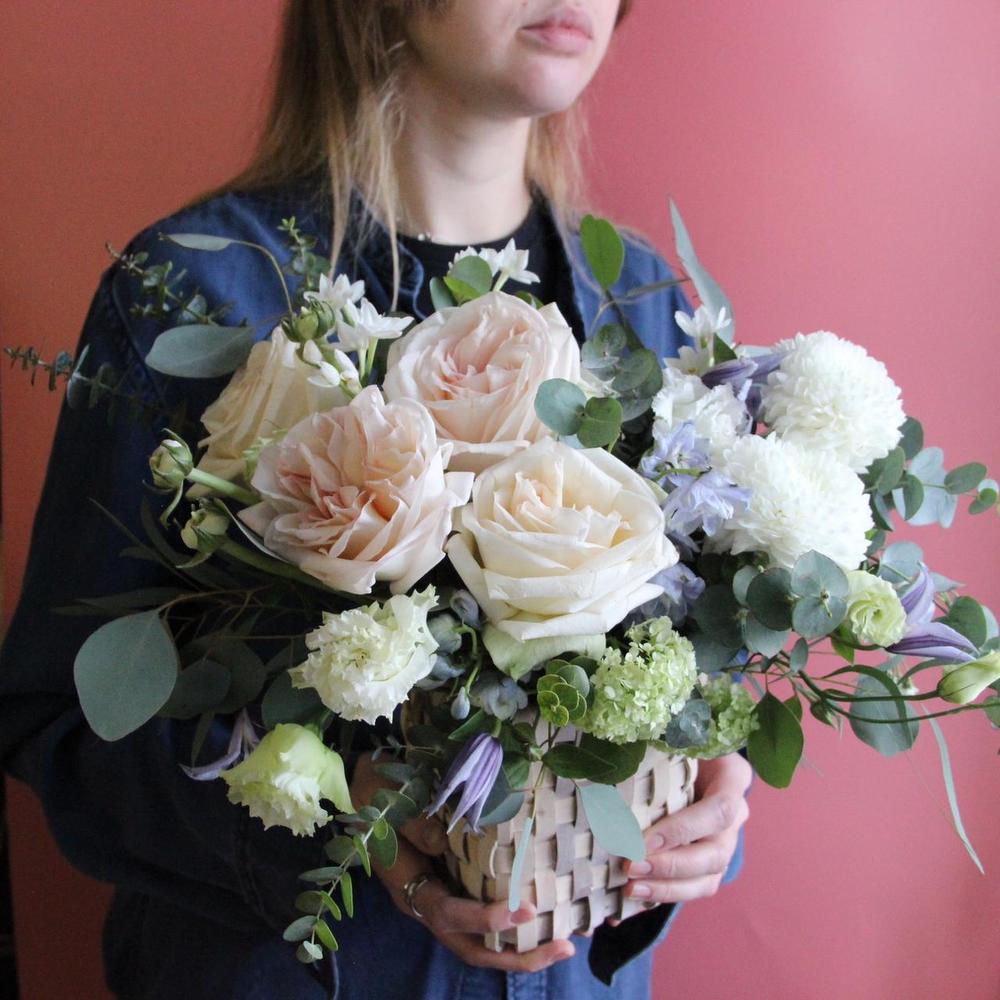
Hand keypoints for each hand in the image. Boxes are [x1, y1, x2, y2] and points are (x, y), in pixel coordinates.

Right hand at [350, 753, 575, 971]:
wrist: (367, 787)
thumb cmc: (376, 793)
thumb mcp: (386, 802)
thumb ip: (414, 824)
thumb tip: (445, 842)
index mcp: (409, 886)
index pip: (447, 914)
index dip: (484, 918)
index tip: (523, 909)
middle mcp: (429, 902)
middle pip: (472, 948)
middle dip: (517, 955)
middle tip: (562, 947)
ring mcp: (445, 897)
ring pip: (484, 941)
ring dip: (524, 948)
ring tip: (567, 942)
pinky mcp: (459, 884)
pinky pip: (490, 917)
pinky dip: (519, 924)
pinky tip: (551, 913)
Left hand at [622, 752, 750, 905]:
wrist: (695, 755)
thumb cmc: (679, 739)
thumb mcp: (677, 734)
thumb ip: (660, 742)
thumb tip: (616, 752)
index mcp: (732, 779)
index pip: (720, 810)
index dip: (684, 830)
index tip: (645, 840)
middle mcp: (735, 817)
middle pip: (714, 854)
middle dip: (671, 865)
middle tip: (631, 867)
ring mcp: (725, 843)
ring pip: (707, 879)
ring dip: (668, 889)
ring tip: (630, 890)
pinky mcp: (708, 864)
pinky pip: (691, 889)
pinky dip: (659, 898)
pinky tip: (629, 903)